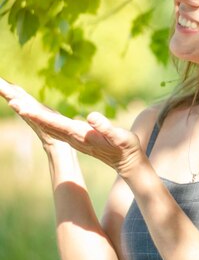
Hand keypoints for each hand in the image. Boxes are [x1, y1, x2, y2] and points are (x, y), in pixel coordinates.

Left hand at [0, 78, 142, 175]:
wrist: (126, 161)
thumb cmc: (125, 147)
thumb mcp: (119, 137)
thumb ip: (105, 127)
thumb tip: (92, 117)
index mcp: (78, 134)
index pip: (53, 123)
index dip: (37, 115)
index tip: (21, 107)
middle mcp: (71, 136)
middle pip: (44, 122)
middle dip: (27, 110)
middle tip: (9, 98)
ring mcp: (71, 137)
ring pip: (46, 122)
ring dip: (30, 112)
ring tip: (14, 100)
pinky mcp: (73, 135)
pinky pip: (51, 123)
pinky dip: (39, 115)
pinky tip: (33, 110)